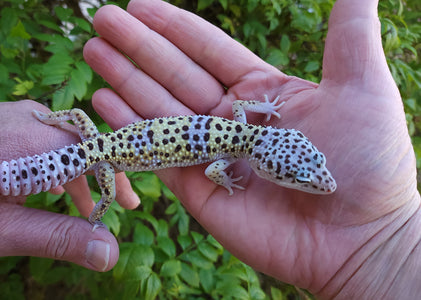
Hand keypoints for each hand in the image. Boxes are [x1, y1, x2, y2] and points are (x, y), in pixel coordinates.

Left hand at [0, 100, 139, 270]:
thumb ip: (55, 237)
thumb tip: (110, 253)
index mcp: (42, 144)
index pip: (102, 157)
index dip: (120, 183)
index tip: (130, 208)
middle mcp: (34, 118)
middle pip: (86, 146)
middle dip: (101, 179)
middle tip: (112, 210)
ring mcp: (13, 113)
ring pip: (63, 140)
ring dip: (77, 172)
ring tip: (81, 204)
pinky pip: (40, 134)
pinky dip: (53, 160)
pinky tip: (41, 181)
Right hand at [84, 0, 420, 296]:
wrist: (358, 239)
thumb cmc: (367, 164)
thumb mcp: (363, 88)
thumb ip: (348, 37)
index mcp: (262, 91)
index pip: (209, 50)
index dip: (175, 27)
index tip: (142, 5)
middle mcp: (230, 119)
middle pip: (175, 73)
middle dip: (138, 46)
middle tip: (103, 18)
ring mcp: (210, 153)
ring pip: (159, 108)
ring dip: (125, 79)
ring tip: (95, 51)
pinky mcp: (196, 187)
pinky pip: (156, 152)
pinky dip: (129, 126)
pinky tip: (103, 101)